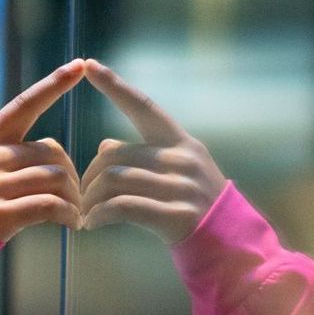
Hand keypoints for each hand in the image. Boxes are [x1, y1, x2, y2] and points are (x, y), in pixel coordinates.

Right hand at [0, 60, 85, 241]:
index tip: (78, 66)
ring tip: (75, 211)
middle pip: (50, 152)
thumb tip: (51, 153)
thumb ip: (6, 154)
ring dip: (73, 197)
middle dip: (69, 172)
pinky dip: (69, 215)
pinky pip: (50, 205)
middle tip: (74, 193)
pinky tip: (72, 223)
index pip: (23, 105)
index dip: (52, 85)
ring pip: (55, 178)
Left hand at [81, 60, 225, 243]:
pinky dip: (99, 215)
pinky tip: (92, 224)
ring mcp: (182, 187)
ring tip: (84, 213)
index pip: (144, 106)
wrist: (232, 250)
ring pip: (113, 179)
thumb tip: (103, 145)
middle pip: (114, 154)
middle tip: (80, 196)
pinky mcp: (176, 216)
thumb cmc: (194, 209)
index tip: (90, 64)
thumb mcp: (175, 174)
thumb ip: (143, 156)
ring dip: (90, 198)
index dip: (116, 86)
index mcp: (182, 143)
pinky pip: (122, 207)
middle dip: (90, 175)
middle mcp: (183, 160)